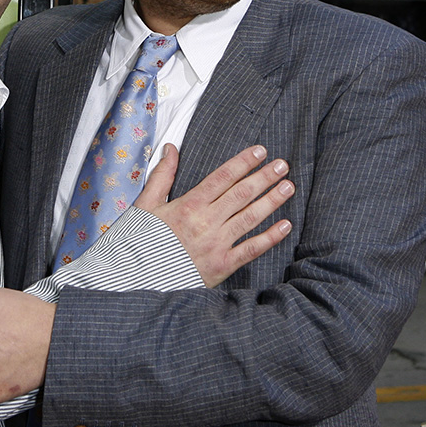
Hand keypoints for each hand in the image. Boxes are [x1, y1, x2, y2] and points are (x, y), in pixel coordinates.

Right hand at [134, 144, 292, 286]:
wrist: (137, 277)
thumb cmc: (141, 240)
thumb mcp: (146, 204)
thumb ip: (162, 175)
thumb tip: (171, 148)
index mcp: (188, 205)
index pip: (222, 177)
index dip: (243, 162)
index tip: (260, 151)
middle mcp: (206, 222)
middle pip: (241, 194)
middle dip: (264, 177)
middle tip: (282, 165)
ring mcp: (216, 244)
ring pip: (250, 218)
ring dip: (271, 201)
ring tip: (288, 187)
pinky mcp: (222, 265)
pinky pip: (251, 249)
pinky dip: (270, 238)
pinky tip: (285, 225)